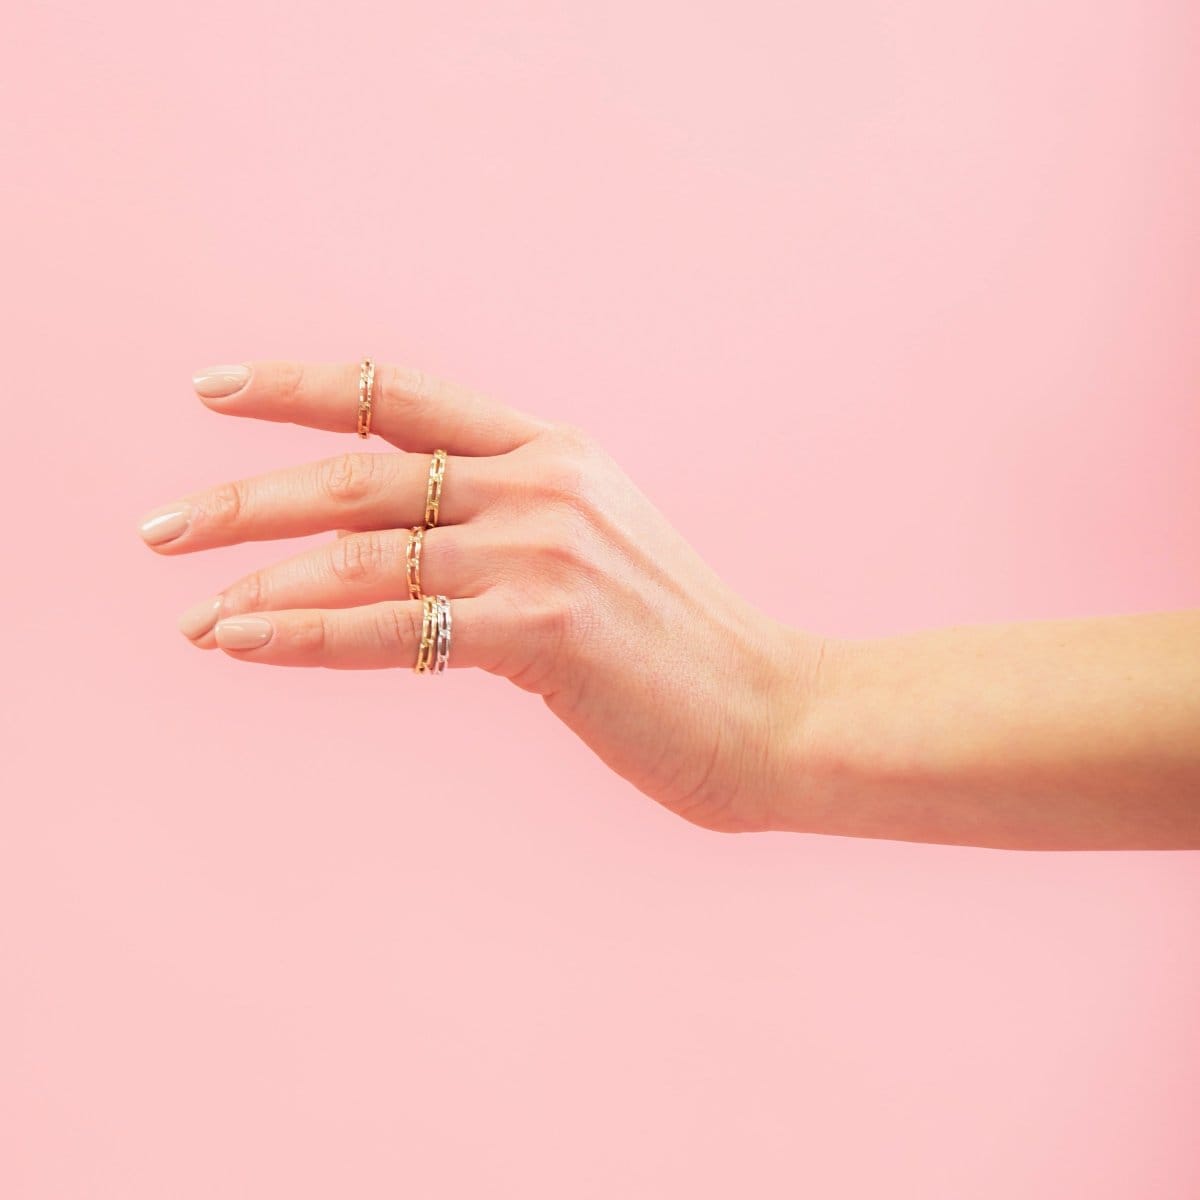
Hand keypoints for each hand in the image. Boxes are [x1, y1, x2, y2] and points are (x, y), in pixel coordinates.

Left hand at [138, 361, 822, 832]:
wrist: (778, 711)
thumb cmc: (683, 647)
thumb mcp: (594, 555)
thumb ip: (508, 532)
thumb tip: (400, 559)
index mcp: (555, 452)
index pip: (401, 396)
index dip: (299, 385)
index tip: (213, 389)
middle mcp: (542, 482)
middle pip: (358, 476)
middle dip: (243, 502)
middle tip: (156, 531)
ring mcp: (544, 550)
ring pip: (362, 556)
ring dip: (259, 583)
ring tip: (190, 612)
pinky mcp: (544, 627)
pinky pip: (394, 628)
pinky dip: (305, 635)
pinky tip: (239, 640)